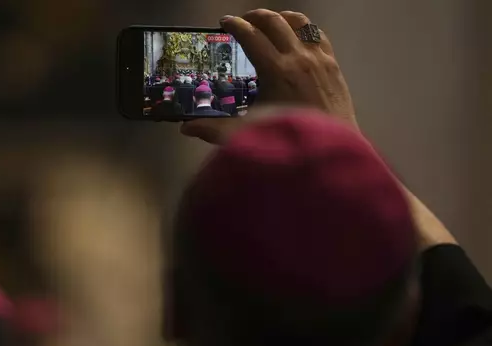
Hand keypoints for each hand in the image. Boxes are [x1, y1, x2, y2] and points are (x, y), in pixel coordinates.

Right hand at [181, 9, 356, 144]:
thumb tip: (186, 129)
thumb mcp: (247, 134)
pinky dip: (305, 30)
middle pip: (275, 21)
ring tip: (270, 24)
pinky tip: (297, 39)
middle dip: (256, 16)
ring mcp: (320, 60)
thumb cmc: (286, 143)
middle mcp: (298, 58)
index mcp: (276, 70)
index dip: (235, 25)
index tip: (225, 23)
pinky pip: (319, 35)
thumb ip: (213, 129)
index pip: (251, 36)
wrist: (328, 155)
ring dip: (282, 18)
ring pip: (300, 22)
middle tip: (244, 21)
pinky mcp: (334, 66)